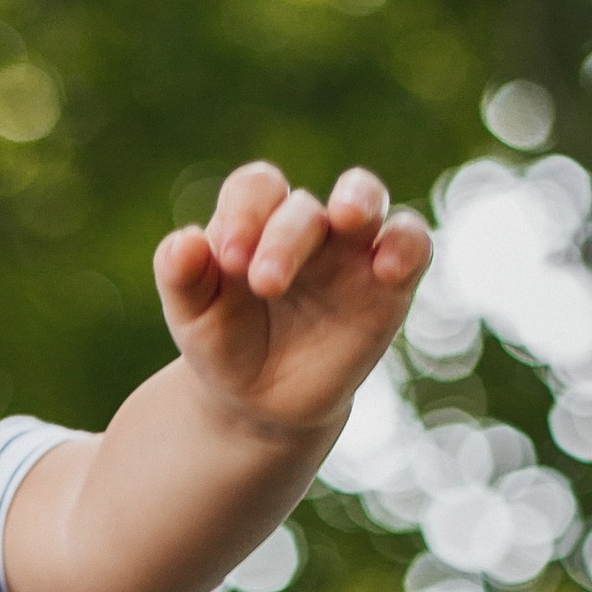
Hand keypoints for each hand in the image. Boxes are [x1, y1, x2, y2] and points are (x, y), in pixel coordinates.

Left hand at [155, 163, 430, 440]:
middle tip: (264, 283)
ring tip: (346, 217)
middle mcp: (306, 226)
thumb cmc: (226, 344)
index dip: (244, 213)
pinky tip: (388, 266)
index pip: (256, 189)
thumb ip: (181, 277)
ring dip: (359, 199)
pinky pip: (411, 245)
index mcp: (256, 222)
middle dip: (285, 238)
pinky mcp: (389, 283)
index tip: (227, 259)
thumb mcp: (193, 317)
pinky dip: (406, 245)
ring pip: (365, 199)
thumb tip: (183, 242)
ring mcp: (351, 250)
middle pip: (304, 206)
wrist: (263, 402)